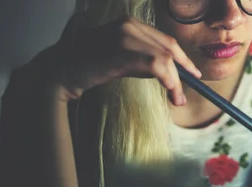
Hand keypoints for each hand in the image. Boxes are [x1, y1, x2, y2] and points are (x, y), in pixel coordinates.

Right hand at [48, 16, 200, 104]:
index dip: (182, 57)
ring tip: (177, 99)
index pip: (164, 39)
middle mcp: (129, 24)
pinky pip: (157, 65)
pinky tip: (171, 93)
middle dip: (184, 68)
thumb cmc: (89, 68)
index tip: (192, 72)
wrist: (59, 72)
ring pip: (166, 57)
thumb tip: (171, 74)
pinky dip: (169, 81)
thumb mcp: (121, 59)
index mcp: (129, 23)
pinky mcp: (123, 50)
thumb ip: (143, 60)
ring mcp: (126, 35)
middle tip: (191, 87)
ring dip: (176, 80)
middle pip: (169, 46)